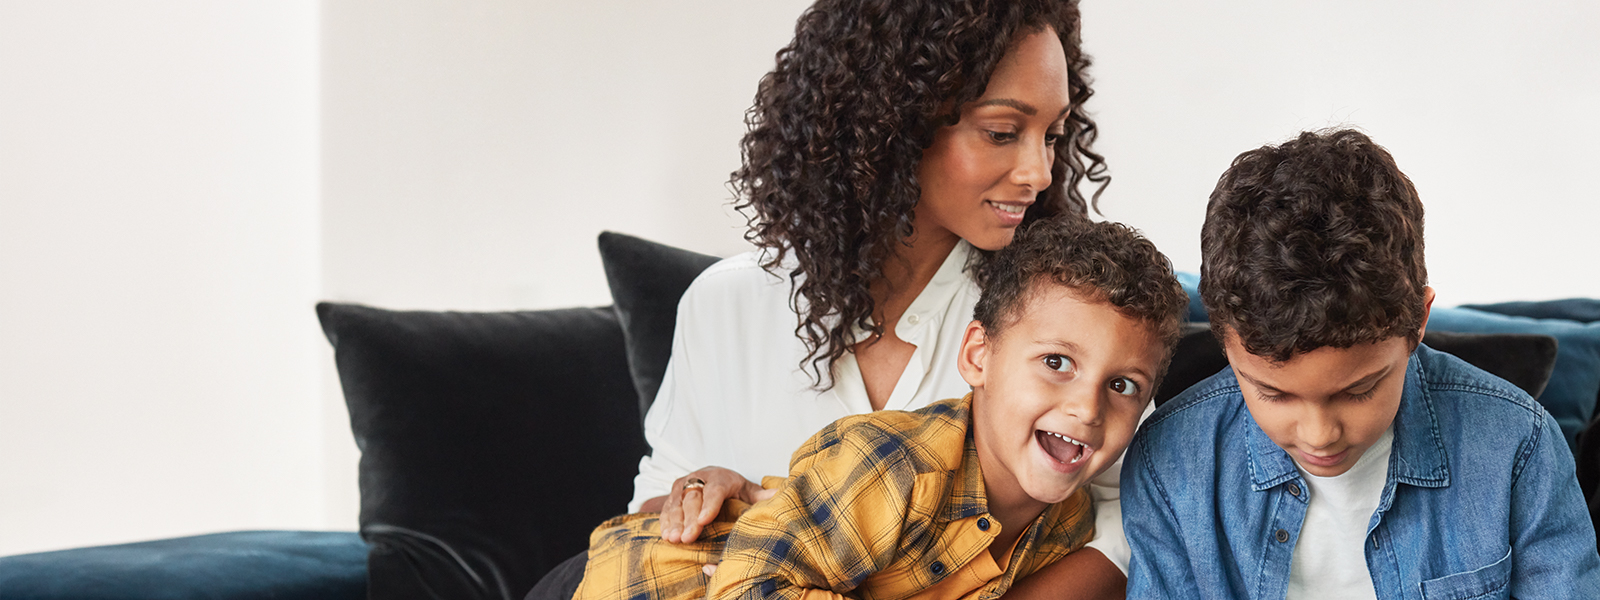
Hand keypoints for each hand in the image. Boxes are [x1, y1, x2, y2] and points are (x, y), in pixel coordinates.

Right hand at [653, 466, 775, 543]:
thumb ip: (759, 495)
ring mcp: (683, 486)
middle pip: (693, 499)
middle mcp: (699, 478)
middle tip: (687, 538)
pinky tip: (665, 536)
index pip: (714, 490)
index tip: (705, 521)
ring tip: (674, 539)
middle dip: (689, 519)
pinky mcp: (672, 495)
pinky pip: (666, 508)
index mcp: (720, 477)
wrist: (711, 477)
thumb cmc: (733, 489)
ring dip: (674, 522)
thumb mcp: (747, 490)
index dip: (709, 505)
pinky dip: (665, 522)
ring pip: (677, 504)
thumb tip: (779, 495)